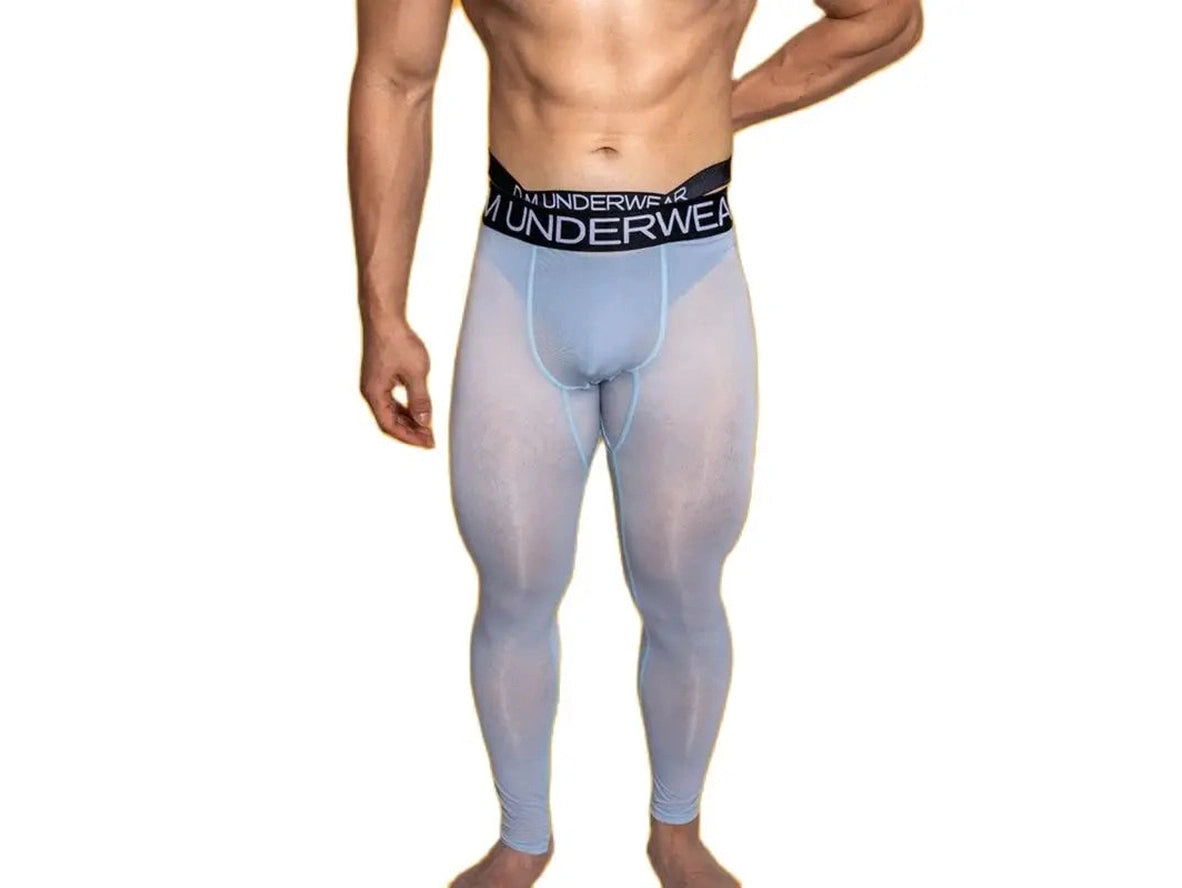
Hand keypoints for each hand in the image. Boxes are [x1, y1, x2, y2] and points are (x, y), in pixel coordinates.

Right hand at [360, 321, 434, 447]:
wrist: (385, 317)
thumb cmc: (398, 342)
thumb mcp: (416, 373)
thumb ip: (420, 399)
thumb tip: (425, 422)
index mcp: (374, 394)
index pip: (390, 426)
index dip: (409, 438)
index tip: (428, 443)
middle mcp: (370, 391)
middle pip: (389, 421)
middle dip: (410, 431)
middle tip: (431, 439)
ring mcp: (374, 383)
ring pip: (390, 411)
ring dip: (408, 421)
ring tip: (427, 427)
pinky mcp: (379, 375)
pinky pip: (391, 399)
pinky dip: (405, 408)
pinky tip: (418, 410)